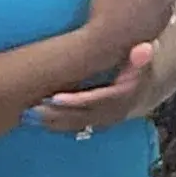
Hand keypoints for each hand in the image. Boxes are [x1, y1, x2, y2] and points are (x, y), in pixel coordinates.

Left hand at [36, 41, 158, 134]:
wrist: (146, 86)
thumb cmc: (138, 66)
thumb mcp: (143, 59)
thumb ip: (142, 55)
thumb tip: (145, 49)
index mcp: (125, 95)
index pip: (100, 100)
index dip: (78, 101)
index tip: (55, 98)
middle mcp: (117, 112)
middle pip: (85, 116)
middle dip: (58, 114)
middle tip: (33, 108)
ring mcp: (107, 120)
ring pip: (79, 124)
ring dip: (54, 122)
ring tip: (29, 115)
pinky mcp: (98, 123)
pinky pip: (77, 127)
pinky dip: (58, 125)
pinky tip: (38, 121)